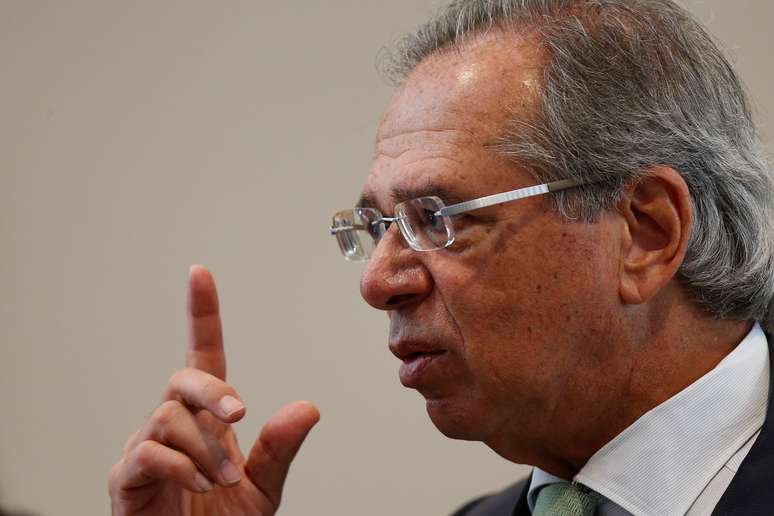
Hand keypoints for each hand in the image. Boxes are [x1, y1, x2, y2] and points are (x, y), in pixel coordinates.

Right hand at [108, 265, 319, 515]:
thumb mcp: (262, 487)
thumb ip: (279, 449)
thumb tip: (307, 408)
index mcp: (208, 421)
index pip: (204, 356)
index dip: (201, 315)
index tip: (200, 274)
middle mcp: (175, 426)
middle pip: (183, 378)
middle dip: (213, 391)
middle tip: (240, 414)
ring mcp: (147, 449)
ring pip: (169, 417)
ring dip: (205, 449)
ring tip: (223, 480)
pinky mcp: (126, 479)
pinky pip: (147, 453)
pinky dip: (181, 467)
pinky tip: (201, 485)